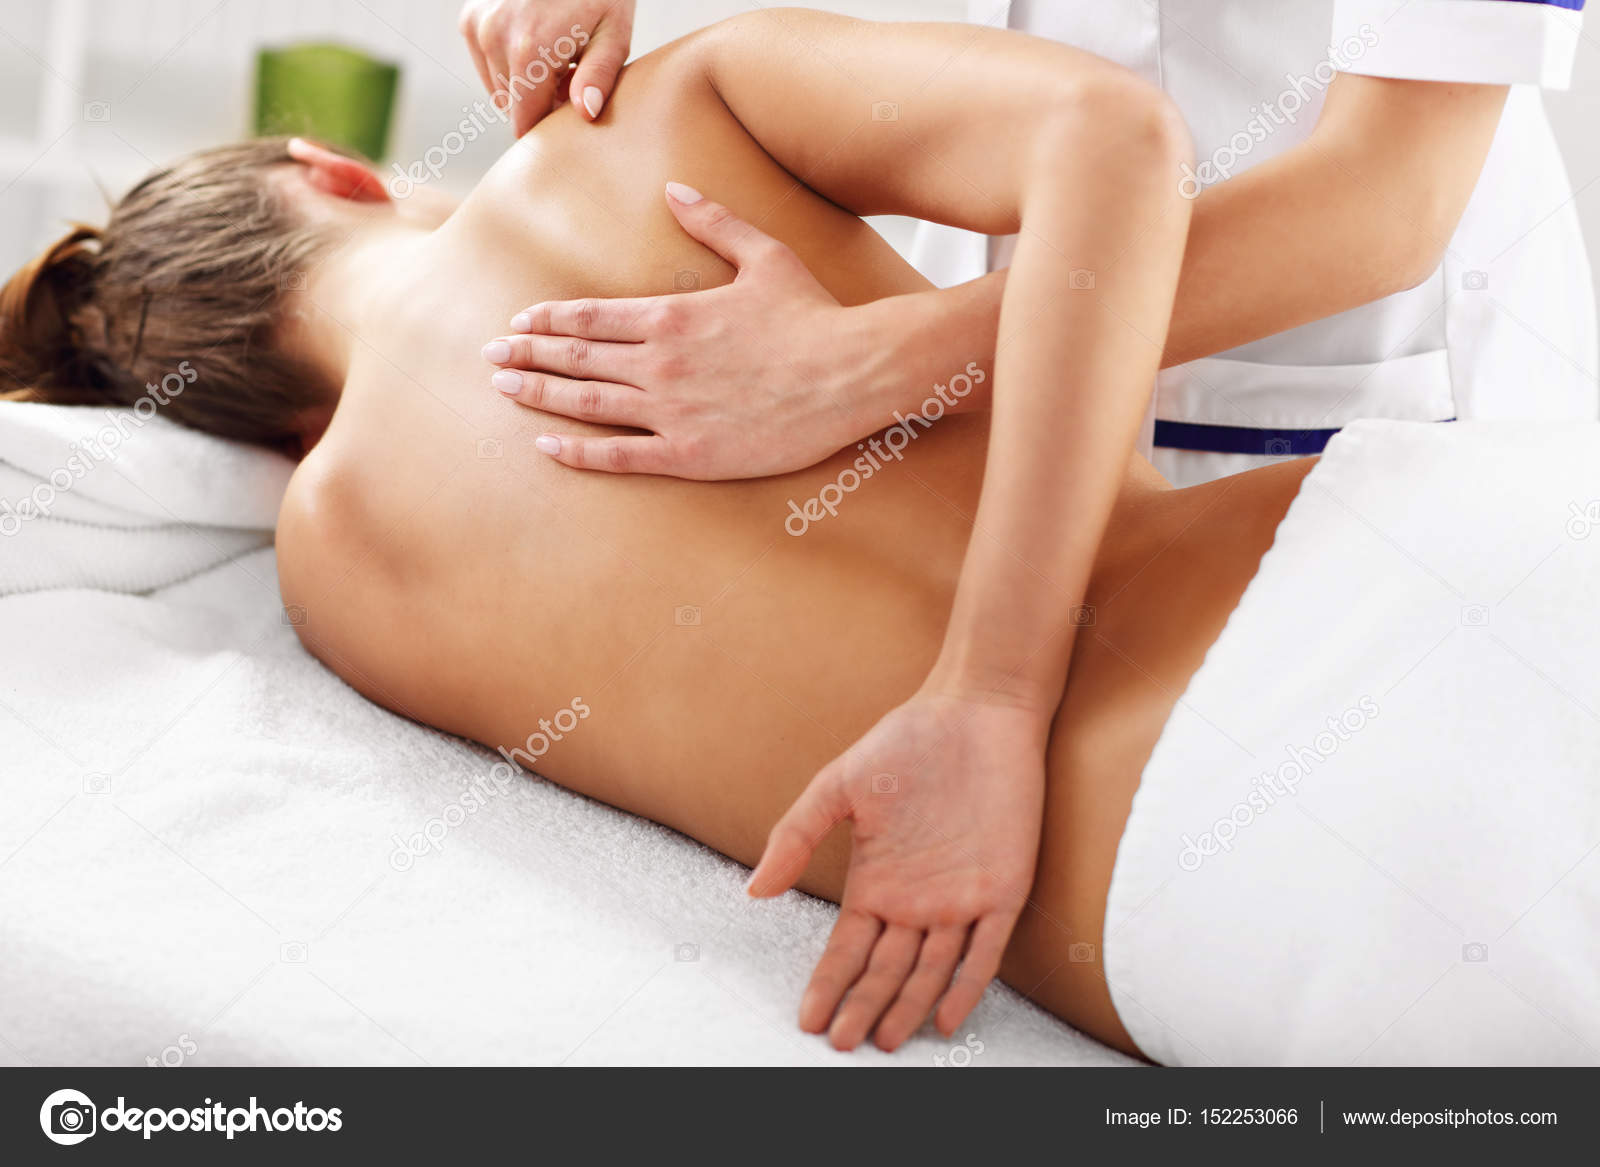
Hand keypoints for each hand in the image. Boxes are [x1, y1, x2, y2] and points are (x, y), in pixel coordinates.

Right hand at [458, 0, 634, 135]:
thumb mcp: (613, 35)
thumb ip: (599, 77)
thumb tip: (585, 113)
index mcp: (529, 49)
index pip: (525, 121)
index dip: (550, 125)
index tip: (571, 110)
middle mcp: (494, 38)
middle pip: (511, 106)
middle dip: (540, 101)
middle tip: (570, 75)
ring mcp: (478, 27)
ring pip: (498, 88)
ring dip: (524, 84)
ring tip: (555, 57)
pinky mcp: (470, 19)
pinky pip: (487, 65)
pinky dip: (509, 63)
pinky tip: (534, 44)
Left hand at [485, 186, 866, 478]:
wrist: (854, 372)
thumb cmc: (814, 315)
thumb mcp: (765, 256)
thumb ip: (714, 223)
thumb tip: (675, 192)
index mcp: (672, 315)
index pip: (589, 315)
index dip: (547, 318)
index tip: (517, 322)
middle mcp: (660, 363)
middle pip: (576, 356)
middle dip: (527, 353)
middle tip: (489, 356)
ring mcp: (672, 412)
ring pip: (586, 403)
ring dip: (539, 394)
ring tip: (503, 390)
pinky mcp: (691, 455)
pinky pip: (620, 457)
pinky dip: (577, 453)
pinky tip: (547, 447)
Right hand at [746, 691, 1048, 1051]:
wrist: (977, 711)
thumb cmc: (907, 741)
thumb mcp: (839, 785)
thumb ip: (796, 836)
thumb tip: (755, 889)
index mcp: (876, 881)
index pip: (848, 948)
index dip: (828, 984)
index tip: (808, 1019)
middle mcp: (916, 900)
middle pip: (885, 969)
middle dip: (862, 1007)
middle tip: (841, 1045)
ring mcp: (960, 898)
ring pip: (930, 970)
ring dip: (907, 1006)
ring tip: (884, 1041)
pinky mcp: (1003, 890)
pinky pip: (985, 950)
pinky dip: (967, 984)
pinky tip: (945, 1015)